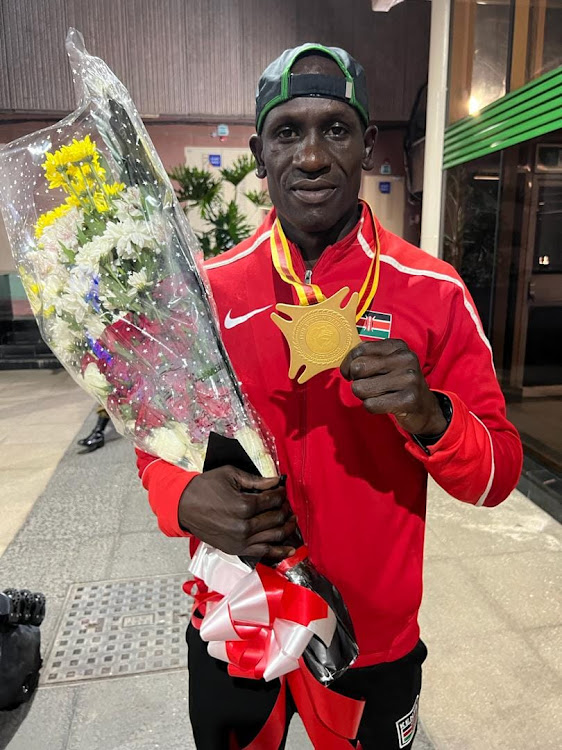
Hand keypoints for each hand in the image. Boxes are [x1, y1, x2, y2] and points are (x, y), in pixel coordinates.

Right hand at [178, 466, 296, 561]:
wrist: (184, 506)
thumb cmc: (205, 488)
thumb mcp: (230, 475)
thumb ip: (256, 480)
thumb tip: (276, 481)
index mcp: (244, 505)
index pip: (273, 500)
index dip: (281, 493)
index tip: (281, 489)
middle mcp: (245, 526)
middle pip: (276, 518)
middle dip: (284, 508)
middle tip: (285, 503)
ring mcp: (241, 541)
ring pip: (275, 536)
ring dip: (287, 527)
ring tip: (291, 520)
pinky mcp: (237, 550)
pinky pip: (264, 553)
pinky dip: (279, 552)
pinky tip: (290, 549)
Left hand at [340, 339, 447, 436]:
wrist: (424, 408)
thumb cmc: (397, 384)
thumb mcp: (385, 364)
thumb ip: (365, 358)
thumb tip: (345, 368)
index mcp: (397, 346)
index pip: (359, 350)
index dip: (348, 365)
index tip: (352, 374)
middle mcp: (406, 359)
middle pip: (358, 368)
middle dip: (357, 381)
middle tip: (369, 386)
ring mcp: (409, 379)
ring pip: (361, 388)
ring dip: (365, 396)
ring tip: (380, 395)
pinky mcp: (408, 400)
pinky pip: (370, 404)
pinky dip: (373, 407)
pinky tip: (386, 405)